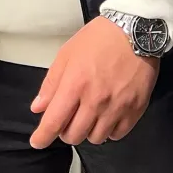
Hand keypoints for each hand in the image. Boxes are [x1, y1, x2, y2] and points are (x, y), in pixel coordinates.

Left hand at [30, 16, 158, 148]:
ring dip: (88, 130)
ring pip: (95, 138)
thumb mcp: (68, 53)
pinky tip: (107, 116)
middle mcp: (95, 100)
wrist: (135, 31)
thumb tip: (38, 107)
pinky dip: (109, 130)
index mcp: (75, 84)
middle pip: (74, 135)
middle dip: (66, 130)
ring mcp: (117, 107)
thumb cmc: (99, 38)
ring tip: (89, 115)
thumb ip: (52, 83)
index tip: (37, 141)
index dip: (43, 136)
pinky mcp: (135, 109)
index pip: (54, 121)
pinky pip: (117, 134)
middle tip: (69, 117)